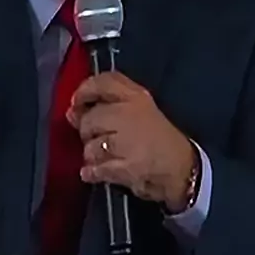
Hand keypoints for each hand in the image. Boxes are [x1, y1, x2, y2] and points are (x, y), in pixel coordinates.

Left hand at [67, 72, 197, 212]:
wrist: (183, 169)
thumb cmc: (157, 137)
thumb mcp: (138, 111)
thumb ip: (104, 106)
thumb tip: (70, 113)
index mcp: (136, 96)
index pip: (103, 82)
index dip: (84, 91)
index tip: (78, 103)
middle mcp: (130, 114)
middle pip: (90, 119)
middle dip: (88, 132)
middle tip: (99, 138)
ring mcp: (128, 141)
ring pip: (90, 147)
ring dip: (92, 155)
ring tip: (106, 157)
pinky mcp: (127, 167)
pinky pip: (96, 169)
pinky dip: (92, 172)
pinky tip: (96, 172)